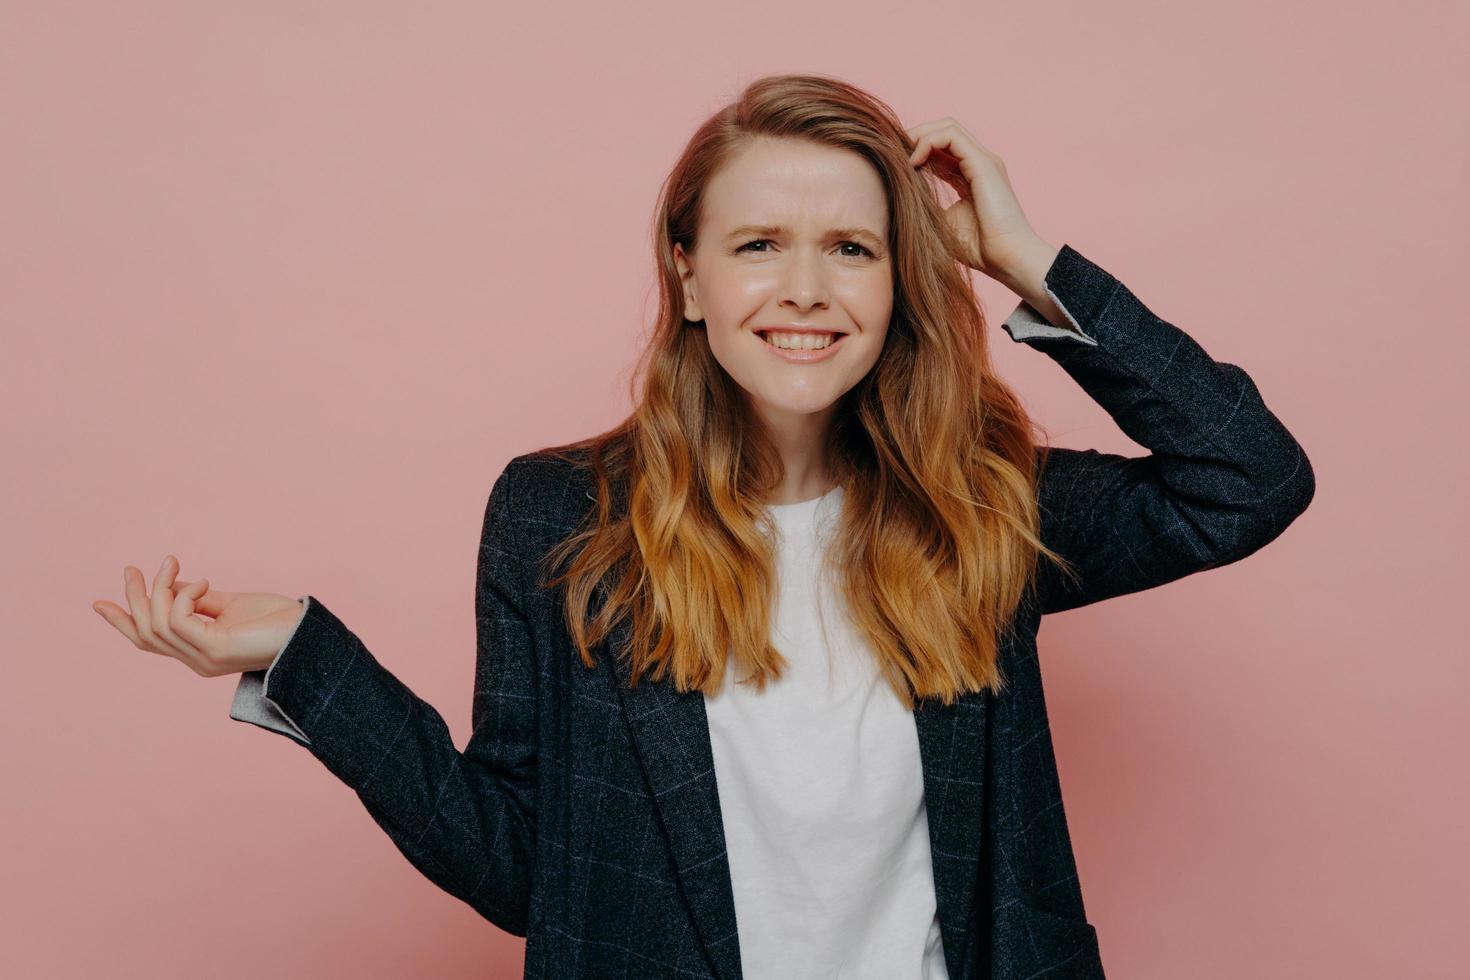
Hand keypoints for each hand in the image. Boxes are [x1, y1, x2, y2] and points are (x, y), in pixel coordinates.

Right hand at [92, 555, 303, 676]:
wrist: (309, 634)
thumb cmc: (275, 620)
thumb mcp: (230, 604)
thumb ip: (199, 599)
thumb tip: (172, 585)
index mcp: (197, 651)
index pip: (149, 640)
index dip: (122, 622)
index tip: (98, 602)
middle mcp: (196, 660)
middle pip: (145, 632)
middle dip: (134, 598)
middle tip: (133, 567)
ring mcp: (204, 659)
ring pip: (156, 625)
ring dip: (158, 589)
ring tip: (173, 564)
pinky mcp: (215, 651)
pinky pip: (178, 620)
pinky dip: (183, 595)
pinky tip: (203, 581)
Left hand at [905, 117, 1044, 280]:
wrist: (1007, 258)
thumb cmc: (979, 249)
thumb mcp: (943, 223)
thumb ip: (927, 205)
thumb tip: (901, 198)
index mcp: (969, 176)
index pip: (940, 149)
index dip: (915, 150)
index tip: (894, 165)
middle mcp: (978, 163)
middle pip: (943, 131)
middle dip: (915, 136)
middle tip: (893, 155)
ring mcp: (983, 160)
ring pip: (947, 127)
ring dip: (919, 135)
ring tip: (901, 156)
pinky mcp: (984, 163)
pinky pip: (951, 136)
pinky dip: (928, 142)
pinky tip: (914, 162)